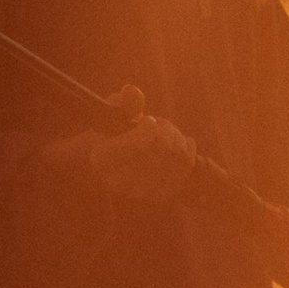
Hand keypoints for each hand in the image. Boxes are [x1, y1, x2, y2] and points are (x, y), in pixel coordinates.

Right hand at [90, 87, 197, 206]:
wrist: (119, 161)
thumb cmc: (116, 133)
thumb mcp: (114, 113)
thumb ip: (123, 102)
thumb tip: (131, 92)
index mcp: (101, 160)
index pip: (135, 145)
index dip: (149, 129)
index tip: (149, 120)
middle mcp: (117, 182)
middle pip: (159, 149)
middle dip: (165, 129)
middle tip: (160, 123)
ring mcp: (140, 192)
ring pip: (174, 157)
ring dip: (176, 137)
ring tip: (169, 131)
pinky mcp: (160, 195)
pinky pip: (186, 168)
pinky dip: (187, 149)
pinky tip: (180, 142)